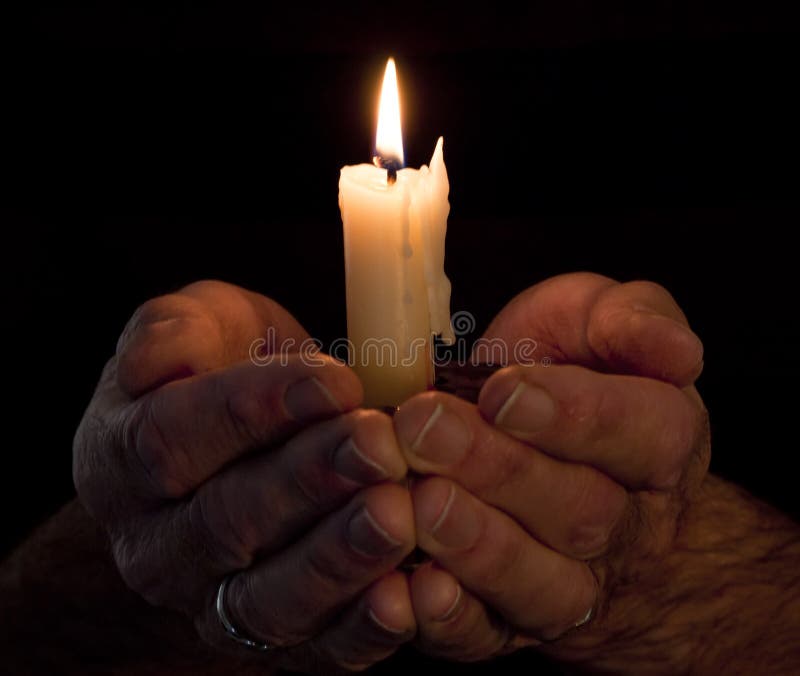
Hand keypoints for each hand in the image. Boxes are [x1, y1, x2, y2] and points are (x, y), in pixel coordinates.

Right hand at [73, 281, 415, 672]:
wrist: (237, 451)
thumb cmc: (223, 373)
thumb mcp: (196, 328)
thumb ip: (173, 331)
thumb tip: (161, 361)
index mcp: (121, 459)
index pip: (170, 438)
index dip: (254, 408)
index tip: (334, 380)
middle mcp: (158, 545)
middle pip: (226, 521)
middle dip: (310, 479)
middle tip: (379, 443)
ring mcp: (213, 601)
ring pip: (270, 597)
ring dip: (339, 558)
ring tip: (396, 515)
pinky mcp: (275, 640)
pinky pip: (317, 649)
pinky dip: (364, 630)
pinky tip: (409, 597)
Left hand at [393, 272, 708, 660]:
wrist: (555, 455)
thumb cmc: (570, 372)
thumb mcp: (599, 321)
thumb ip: (633, 319)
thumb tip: (678, 352)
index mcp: (660, 441)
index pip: (641, 434)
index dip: (573, 415)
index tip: (502, 391)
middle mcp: (627, 524)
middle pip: (580, 512)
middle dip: (498, 471)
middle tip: (424, 428)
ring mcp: (574, 579)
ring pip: (541, 584)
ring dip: (477, 547)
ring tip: (419, 502)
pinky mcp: (514, 619)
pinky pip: (488, 636)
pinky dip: (449, 620)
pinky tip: (406, 588)